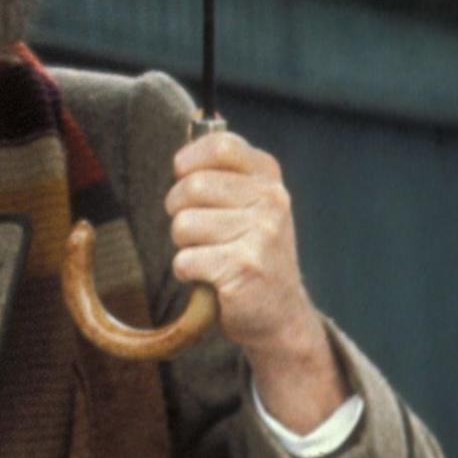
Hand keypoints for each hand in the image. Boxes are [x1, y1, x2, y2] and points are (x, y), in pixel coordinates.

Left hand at [165, 129, 345, 431]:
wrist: (281, 314)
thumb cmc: (252, 251)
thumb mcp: (250, 203)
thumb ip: (222, 172)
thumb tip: (184, 143)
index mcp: (268, 177)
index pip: (221, 145)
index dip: (189, 158)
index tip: (181, 174)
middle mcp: (271, 201)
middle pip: (193, 185)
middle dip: (177, 207)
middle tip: (190, 227)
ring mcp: (261, 235)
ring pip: (184, 224)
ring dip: (183, 244)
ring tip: (205, 253)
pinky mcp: (244, 268)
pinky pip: (185, 260)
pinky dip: (186, 271)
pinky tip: (207, 276)